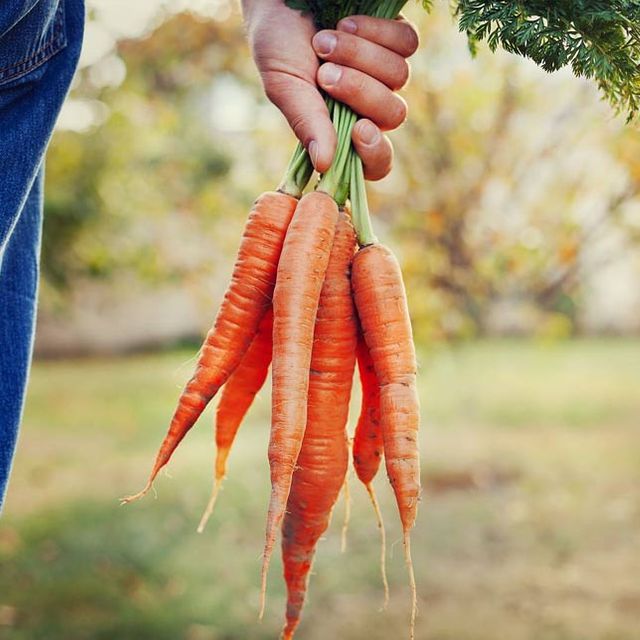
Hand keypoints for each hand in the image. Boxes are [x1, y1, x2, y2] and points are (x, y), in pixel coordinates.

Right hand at [242, 0, 417, 179]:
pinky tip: (346, 23)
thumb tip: (323, 165)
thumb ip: (306, 123)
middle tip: (324, 74)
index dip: (375, 154)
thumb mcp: (285, 87)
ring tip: (324, 42)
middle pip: (392, 115)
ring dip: (360, 57)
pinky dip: (376, 32)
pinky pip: (406, 43)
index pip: (376, 162)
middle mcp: (369, 104)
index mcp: (343, 128)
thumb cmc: (278, 43)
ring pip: (399, 77)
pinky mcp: (395, 37)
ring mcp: (385, 71)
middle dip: (360, 92)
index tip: (359, 132)